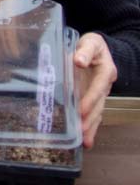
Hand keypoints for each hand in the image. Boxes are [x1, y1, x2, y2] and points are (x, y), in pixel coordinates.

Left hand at [74, 32, 116, 148]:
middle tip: (82, 131)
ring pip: (97, 112)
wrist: (96, 48)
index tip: (82, 110)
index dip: (90, 98)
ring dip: (91, 127)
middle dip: (91, 118)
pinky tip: (85, 139)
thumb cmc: (92, 45)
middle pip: (99, 104)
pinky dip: (90, 126)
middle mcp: (104, 85)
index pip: (97, 87)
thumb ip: (85, 51)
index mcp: (105, 71)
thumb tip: (78, 61)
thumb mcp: (90, 43)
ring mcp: (99, 93)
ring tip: (85, 141)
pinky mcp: (92, 98)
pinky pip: (92, 113)